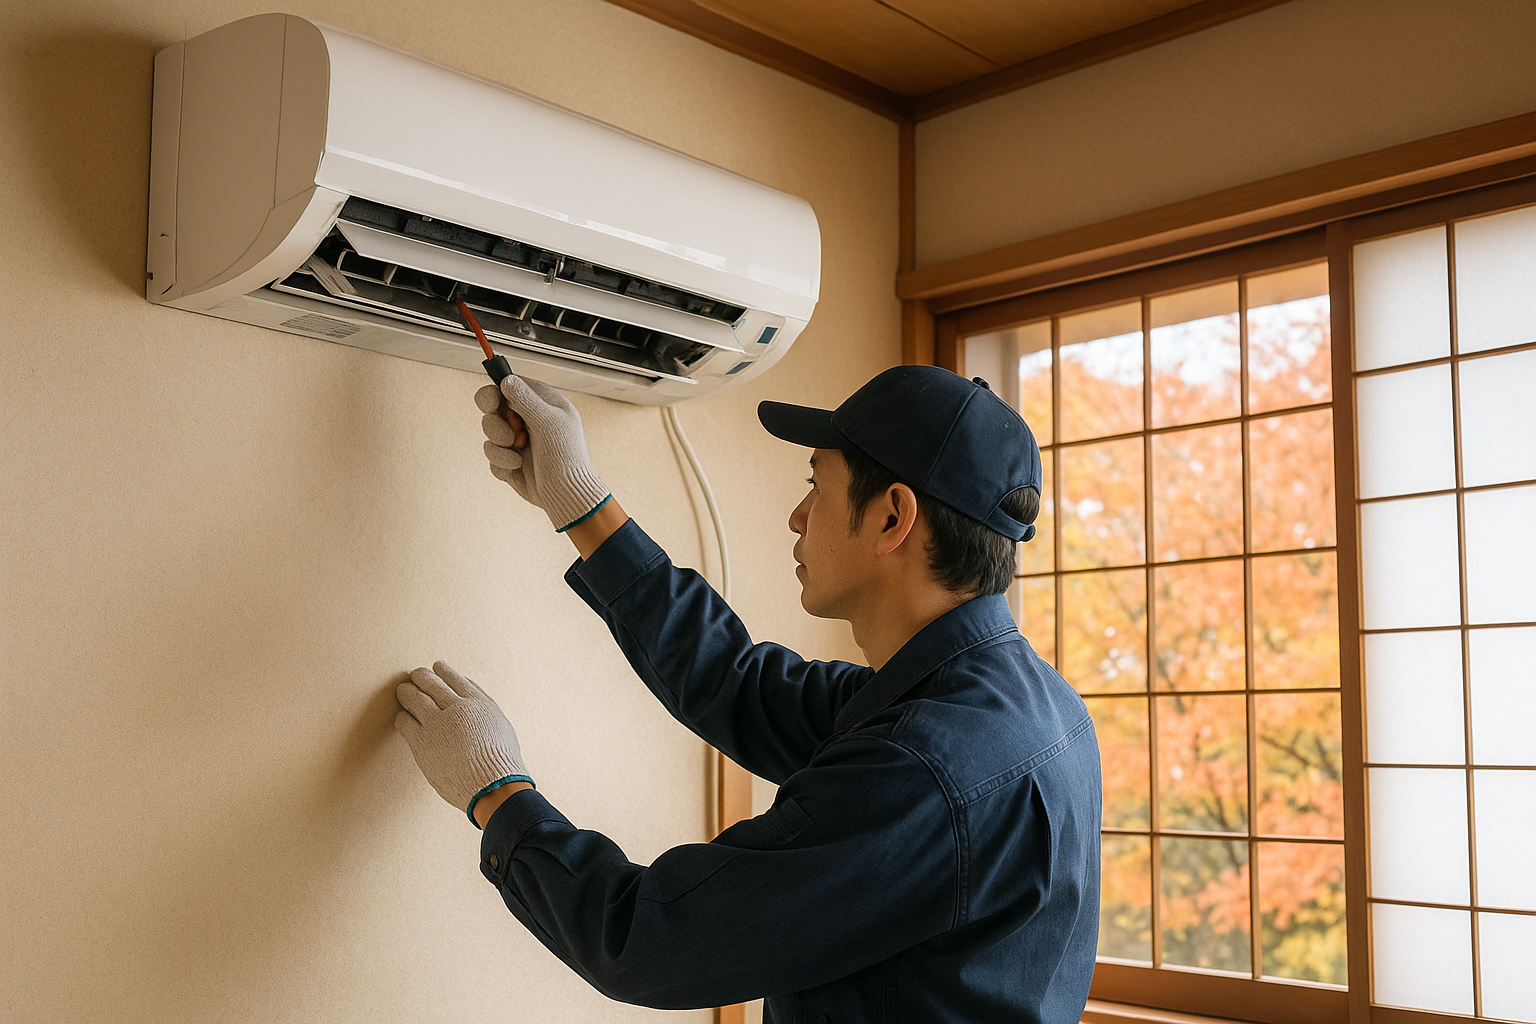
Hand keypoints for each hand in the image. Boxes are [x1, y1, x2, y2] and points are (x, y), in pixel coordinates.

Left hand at [395, 661, 531, 825]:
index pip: (455, 678)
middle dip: (421, 676)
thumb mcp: (501, 725)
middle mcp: (456, 708)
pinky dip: (402, 716)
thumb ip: (484, 706)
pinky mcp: (422, 742)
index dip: (443, 671)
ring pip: (414, 698)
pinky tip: (402, 716)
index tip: (437, 667)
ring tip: (403, 690)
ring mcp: (437, 724)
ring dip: (407, 691)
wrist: (492, 785)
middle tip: (415, 675)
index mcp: (478, 703)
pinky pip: (404, 721)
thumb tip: (470, 693)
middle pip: (431, 683)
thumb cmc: (500, 760)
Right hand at [476, 375, 610, 531]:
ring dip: (501, 445)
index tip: (495, 404)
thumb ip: (525, 399)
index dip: (497, 393)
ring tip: (519, 452)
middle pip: (492, 408)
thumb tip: (506, 380)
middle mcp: (528, 419)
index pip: (510, 386)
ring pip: (489, 432)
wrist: (565, 495)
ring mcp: (518, 439)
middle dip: (497, 424)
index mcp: (542, 404)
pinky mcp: (509, 459)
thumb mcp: (548, 422)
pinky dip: (503, 462)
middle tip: (513, 433)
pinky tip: (518, 467)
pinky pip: (491, 455)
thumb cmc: (565, 458)